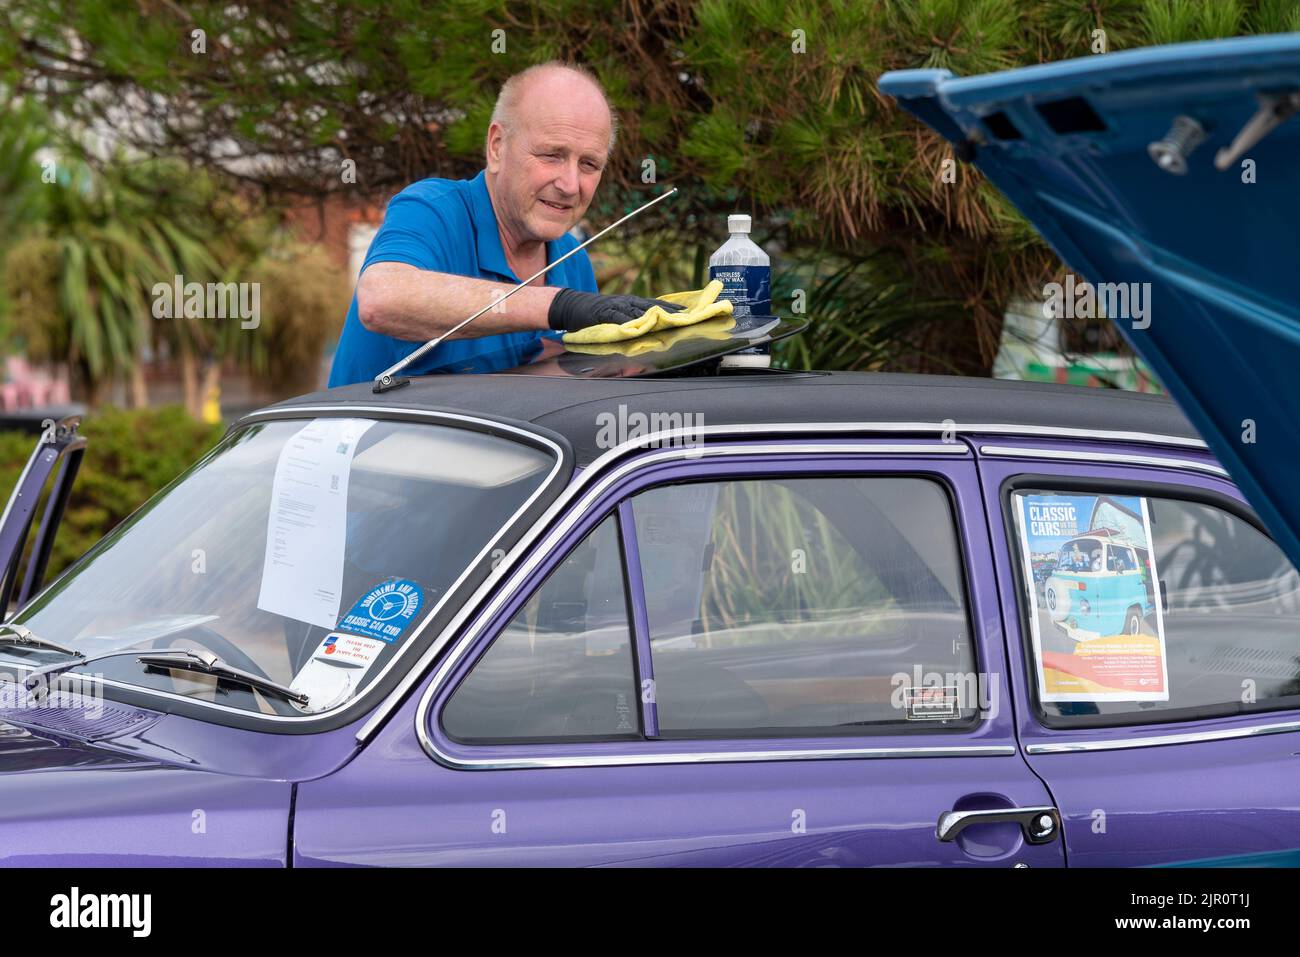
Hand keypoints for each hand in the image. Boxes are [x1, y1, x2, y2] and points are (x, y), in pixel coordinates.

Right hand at [548, 288, 683, 331]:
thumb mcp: (617, 313)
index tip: (688, 312)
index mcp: (631, 302)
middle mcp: (627, 302)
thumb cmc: (596, 312)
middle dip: (669, 311)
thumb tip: (649, 326)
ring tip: (670, 320)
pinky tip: (641, 325)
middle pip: (652, 306)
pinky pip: (620, 317)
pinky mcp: (605, 312)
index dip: (672, 308)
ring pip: (639, 310)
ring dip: (655, 316)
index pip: (655, 304)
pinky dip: (631, 321)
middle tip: (686, 316)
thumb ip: (632, 319)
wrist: (573, 306)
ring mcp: (617, 306)